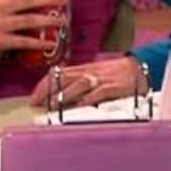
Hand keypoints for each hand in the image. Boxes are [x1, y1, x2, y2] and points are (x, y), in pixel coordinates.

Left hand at [29, 56, 145, 108]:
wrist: (137, 65)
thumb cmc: (113, 71)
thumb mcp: (92, 72)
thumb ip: (76, 81)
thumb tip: (57, 93)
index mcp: (82, 68)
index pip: (58, 74)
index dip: (44, 85)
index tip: (33, 97)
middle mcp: (89, 72)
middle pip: (65, 78)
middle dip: (49, 90)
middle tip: (37, 102)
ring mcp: (101, 78)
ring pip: (80, 83)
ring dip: (66, 93)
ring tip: (54, 104)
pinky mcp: (113, 86)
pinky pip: (100, 91)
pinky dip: (90, 98)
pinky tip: (81, 105)